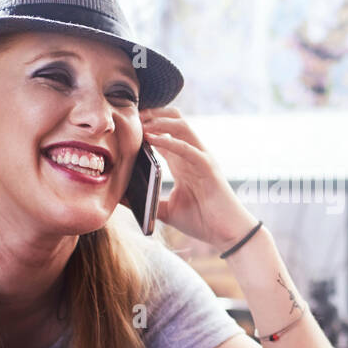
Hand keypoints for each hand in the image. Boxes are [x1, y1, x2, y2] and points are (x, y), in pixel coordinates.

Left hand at [139, 107, 256, 248]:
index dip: (147, 124)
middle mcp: (192, 155)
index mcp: (182, 162)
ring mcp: (201, 158)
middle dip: (153, 114)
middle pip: (175, 121)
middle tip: (132, 116)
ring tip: (141, 122)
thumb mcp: (166, 210)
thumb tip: (121, 198)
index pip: (164, 133)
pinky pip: (187, 148)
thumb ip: (147, 202)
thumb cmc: (201, 221)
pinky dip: (169, 141)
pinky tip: (152, 139)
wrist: (227, 233)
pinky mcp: (208, 168)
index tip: (126, 123)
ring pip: (182, 126)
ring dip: (160, 121)